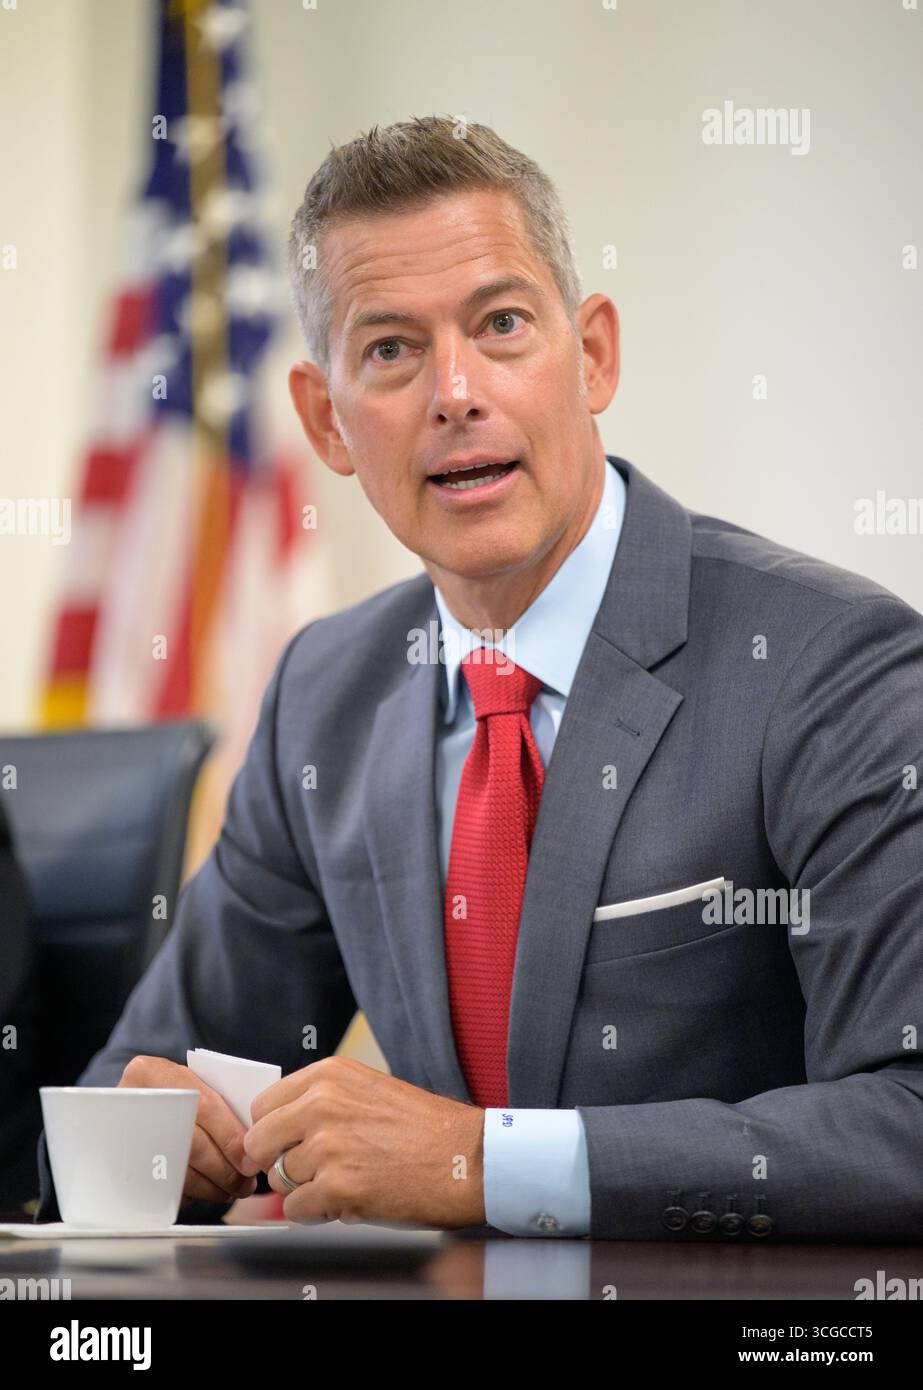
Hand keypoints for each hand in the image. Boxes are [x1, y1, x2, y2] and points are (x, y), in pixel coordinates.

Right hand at [118, 1055, 259, 1208]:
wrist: (127, 1104)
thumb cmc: (170, 1094)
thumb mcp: (187, 1085)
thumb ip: (214, 1103)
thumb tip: (252, 1138)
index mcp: (154, 1072)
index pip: (204, 1106)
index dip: (231, 1137)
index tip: (250, 1159)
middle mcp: (133, 1099)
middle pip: (191, 1143)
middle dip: (225, 1169)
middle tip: (246, 1182)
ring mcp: (122, 1134)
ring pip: (178, 1170)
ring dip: (211, 1186)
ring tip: (233, 1190)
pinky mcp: (121, 1165)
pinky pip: (160, 1186)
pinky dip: (190, 1193)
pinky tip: (208, 1192)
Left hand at [243, 1056, 485, 1227]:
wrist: (471, 1159)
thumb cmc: (427, 1130)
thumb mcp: (368, 1091)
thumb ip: (321, 1102)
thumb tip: (279, 1130)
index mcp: (328, 1075)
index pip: (263, 1106)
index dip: (273, 1132)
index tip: (286, 1145)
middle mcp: (322, 1104)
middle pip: (258, 1143)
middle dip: (277, 1162)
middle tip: (308, 1171)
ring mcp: (328, 1146)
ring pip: (279, 1180)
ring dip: (306, 1189)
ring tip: (346, 1181)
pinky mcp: (338, 1188)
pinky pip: (295, 1210)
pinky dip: (317, 1214)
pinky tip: (348, 1202)